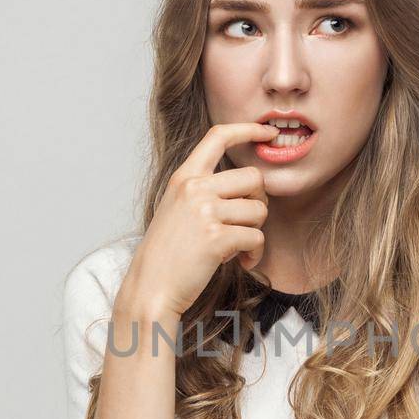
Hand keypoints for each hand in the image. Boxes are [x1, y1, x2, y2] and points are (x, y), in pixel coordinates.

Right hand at [117, 122, 279, 318]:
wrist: (151, 288)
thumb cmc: (168, 254)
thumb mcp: (178, 209)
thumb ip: (204, 190)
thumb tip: (249, 183)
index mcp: (184, 177)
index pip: (218, 136)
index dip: (248, 129)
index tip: (268, 132)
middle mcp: (194, 188)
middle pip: (253, 177)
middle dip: (259, 201)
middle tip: (248, 222)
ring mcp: (205, 212)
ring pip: (258, 210)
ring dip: (255, 232)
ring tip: (239, 248)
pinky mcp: (216, 238)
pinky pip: (256, 237)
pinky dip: (255, 254)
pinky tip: (242, 263)